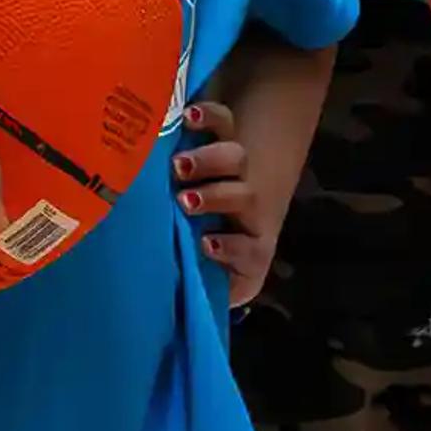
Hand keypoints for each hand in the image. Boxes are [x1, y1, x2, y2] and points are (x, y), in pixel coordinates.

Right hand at [172, 98, 276, 306]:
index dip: (232, 249)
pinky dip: (208, 116)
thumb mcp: (209, 274)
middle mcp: (247, 204)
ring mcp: (238, 167)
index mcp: (248, 244)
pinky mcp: (224, 135)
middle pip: (242, 196)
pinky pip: (223, 121)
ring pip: (235, 158)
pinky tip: (188, 116)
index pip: (250, 251)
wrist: (234, 192)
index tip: (206, 246)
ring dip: (209, 162)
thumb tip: (185, 314)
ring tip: (180, 167)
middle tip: (185, 201)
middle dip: (217, 198)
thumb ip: (203, 287)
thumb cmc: (210, 246)